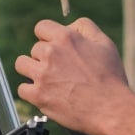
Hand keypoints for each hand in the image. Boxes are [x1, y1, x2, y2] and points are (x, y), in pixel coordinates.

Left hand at [14, 19, 134, 134]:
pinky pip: (22, 88)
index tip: (53, 47)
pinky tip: (46, 94)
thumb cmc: (110, 78)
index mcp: (66, 38)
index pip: (41, 27)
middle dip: (45, 58)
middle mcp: (51, 53)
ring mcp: (42, 75)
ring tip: (48, 80)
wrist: (111, 109)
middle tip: (61, 70)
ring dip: (33, 71)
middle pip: (34, 49)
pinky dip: (31, 92)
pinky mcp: (38, 95)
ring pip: (22, 65)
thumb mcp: (104, 43)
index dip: (47, 37)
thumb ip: (85, 27)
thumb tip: (69, 25)